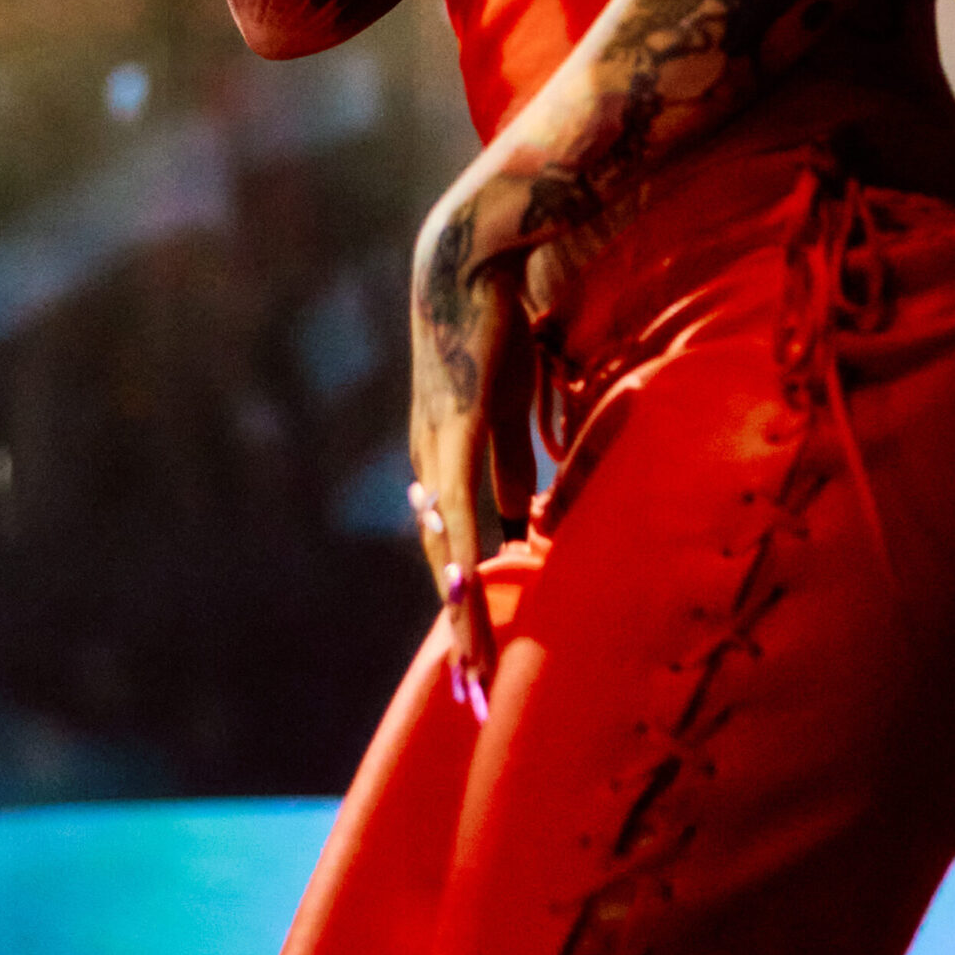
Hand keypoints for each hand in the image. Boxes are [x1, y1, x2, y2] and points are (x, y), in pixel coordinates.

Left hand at [407, 175, 534, 719]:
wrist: (469, 259)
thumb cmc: (492, 325)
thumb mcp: (506, 403)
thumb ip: (514, 455)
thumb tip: (526, 507)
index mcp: (440, 460)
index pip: (452, 549)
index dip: (466, 605)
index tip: (480, 659)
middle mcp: (429, 465)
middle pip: (445, 567)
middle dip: (463, 634)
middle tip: (477, 694)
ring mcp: (437, 453)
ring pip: (450, 555)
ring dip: (465, 618)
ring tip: (478, 675)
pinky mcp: (455, 434)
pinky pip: (462, 513)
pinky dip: (465, 562)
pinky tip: (470, 599)